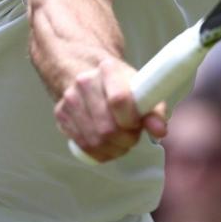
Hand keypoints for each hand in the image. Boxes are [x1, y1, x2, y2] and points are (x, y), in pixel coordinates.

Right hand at [53, 57, 167, 162]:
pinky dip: (100, 153)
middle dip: (125, 139)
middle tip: (133, 136)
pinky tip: (109, 146)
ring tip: (122, 142)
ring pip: (95, 140)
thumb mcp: (141, 91)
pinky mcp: (61, 114)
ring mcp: (70, 99)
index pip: (119, 100)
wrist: (91, 80)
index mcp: (108, 69)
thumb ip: (154, 110)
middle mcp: (84, 82)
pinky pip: (82, 145)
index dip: (131, 120)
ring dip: (114, 149)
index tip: (138, 124)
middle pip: (107, 127)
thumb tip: (159, 131)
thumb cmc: (122, 87)